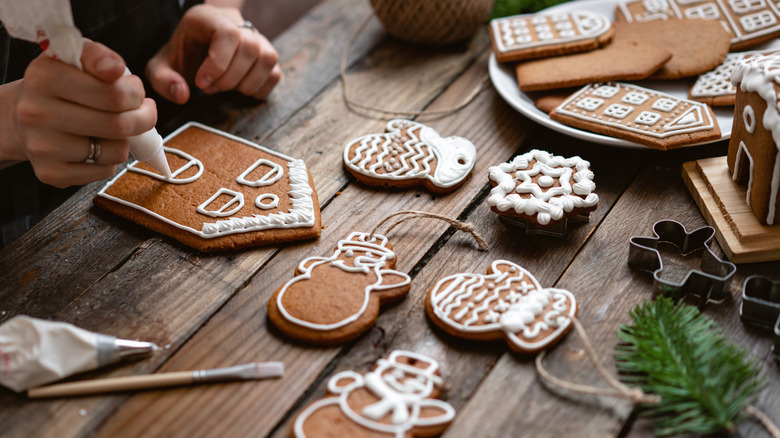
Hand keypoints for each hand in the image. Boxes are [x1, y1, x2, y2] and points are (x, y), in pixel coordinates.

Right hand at [10, 40, 156, 187]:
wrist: (22, 118)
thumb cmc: (61, 86)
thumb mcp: (76, 59)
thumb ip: (99, 56)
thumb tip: (115, 68)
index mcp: (44, 77)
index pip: (114, 93)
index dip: (136, 93)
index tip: (134, 90)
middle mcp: (37, 112)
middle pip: (119, 124)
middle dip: (142, 118)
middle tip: (142, 111)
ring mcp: (42, 146)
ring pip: (116, 150)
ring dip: (125, 140)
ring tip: (113, 128)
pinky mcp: (51, 173)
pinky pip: (105, 171)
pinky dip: (110, 159)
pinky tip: (97, 145)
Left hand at [145, 4, 281, 103]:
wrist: (199, 44)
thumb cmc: (182, 54)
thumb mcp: (161, 65)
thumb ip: (163, 80)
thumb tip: (182, 94)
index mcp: (209, 18)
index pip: (228, 34)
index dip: (218, 63)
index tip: (201, 83)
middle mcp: (238, 24)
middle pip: (250, 47)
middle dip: (229, 78)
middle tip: (209, 88)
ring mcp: (257, 39)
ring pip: (267, 59)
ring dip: (246, 83)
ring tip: (225, 88)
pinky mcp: (267, 55)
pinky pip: (275, 73)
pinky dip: (259, 88)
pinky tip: (239, 89)